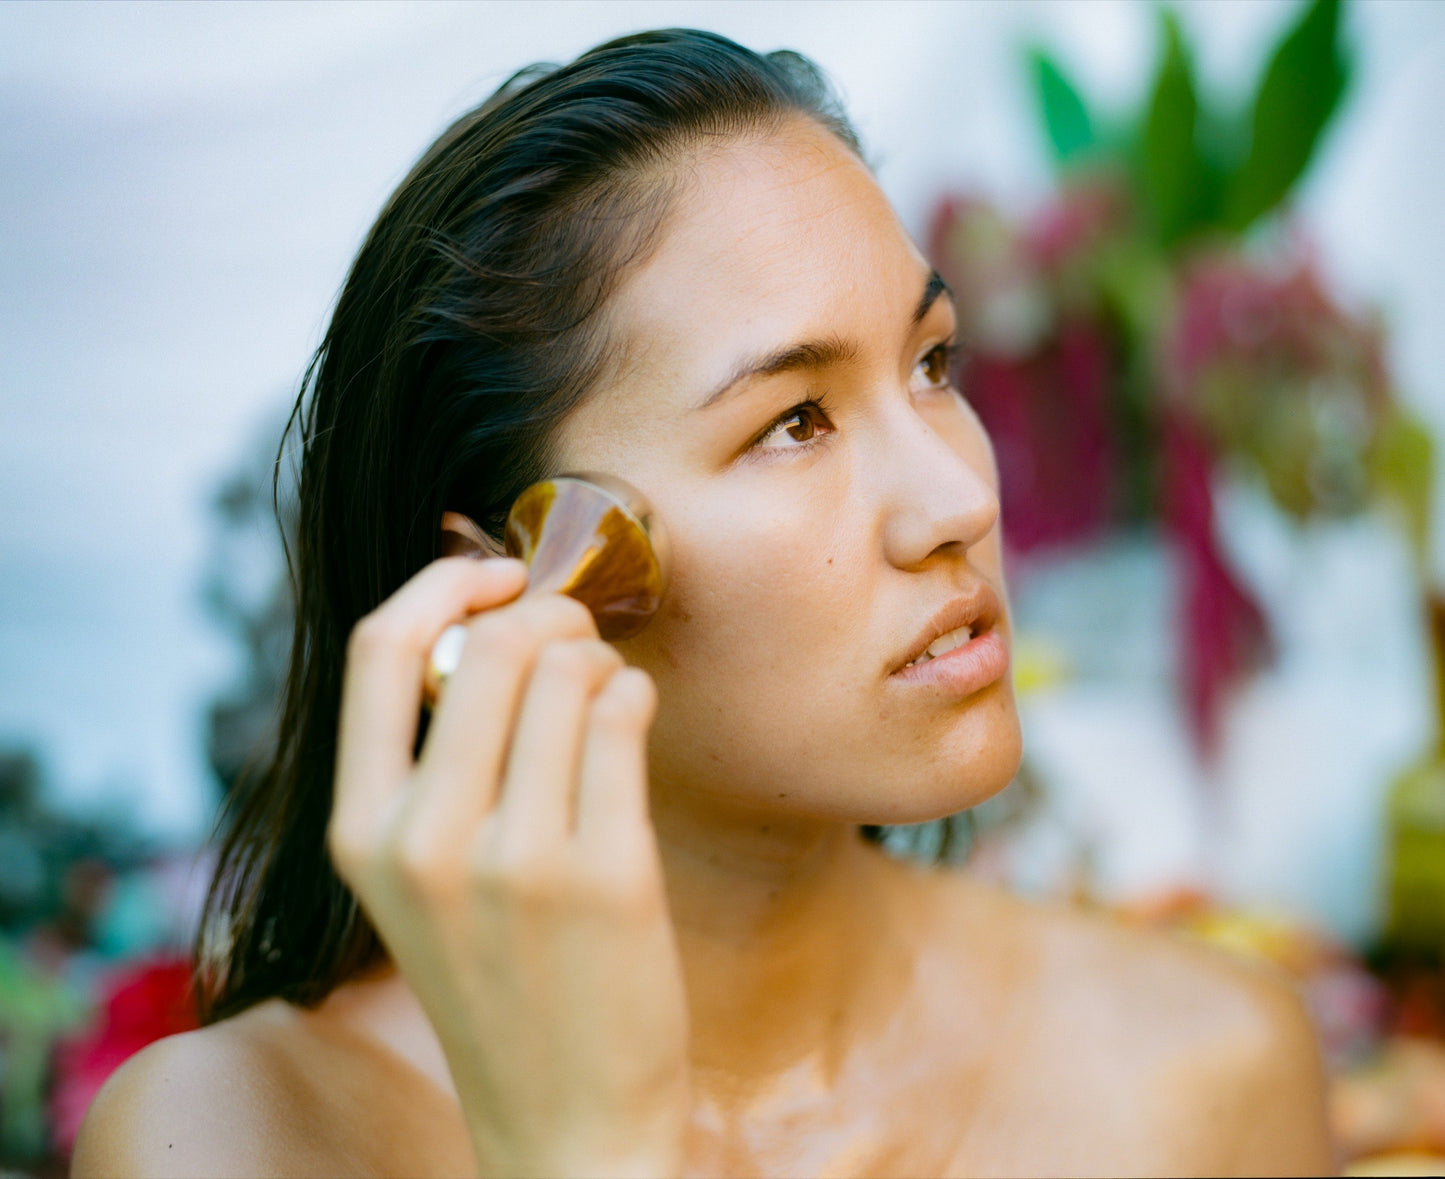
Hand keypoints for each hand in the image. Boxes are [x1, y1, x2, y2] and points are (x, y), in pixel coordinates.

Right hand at [328, 557, 689, 1178]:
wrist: (563, 1115)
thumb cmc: (500, 979)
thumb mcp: (418, 879)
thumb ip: (432, 762)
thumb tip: (488, 622)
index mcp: (360, 831)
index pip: (378, 649)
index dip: (443, 584)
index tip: (495, 576)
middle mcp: (426, 840)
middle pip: (494, 643)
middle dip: (550, 614)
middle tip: (577, 633)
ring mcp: (517, 859)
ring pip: (570, 670)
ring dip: (600, 660)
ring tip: (605, 695)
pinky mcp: (604, 872)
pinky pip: (625, 715)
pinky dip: (636, 696)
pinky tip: (632, 721)